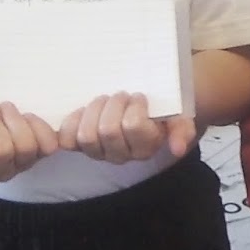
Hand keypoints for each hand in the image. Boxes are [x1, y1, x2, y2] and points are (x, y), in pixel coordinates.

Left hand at [58, 92, 196, 163]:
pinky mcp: (79, 146)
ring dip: (94, 110)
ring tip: (105, 99)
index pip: (134, 126)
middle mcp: (121, 155)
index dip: (135, 107)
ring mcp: (98, 152)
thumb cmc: (162, 110)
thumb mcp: (180, 116)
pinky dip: (70, 122)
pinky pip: (67, 140)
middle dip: (114, 104)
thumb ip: (183, 130)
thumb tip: (177, 149)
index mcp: (146, 147)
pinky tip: (82, 110)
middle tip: (122, 94)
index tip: (140, 97)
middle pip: (108, 130)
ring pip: (87, 135)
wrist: (146, 108)